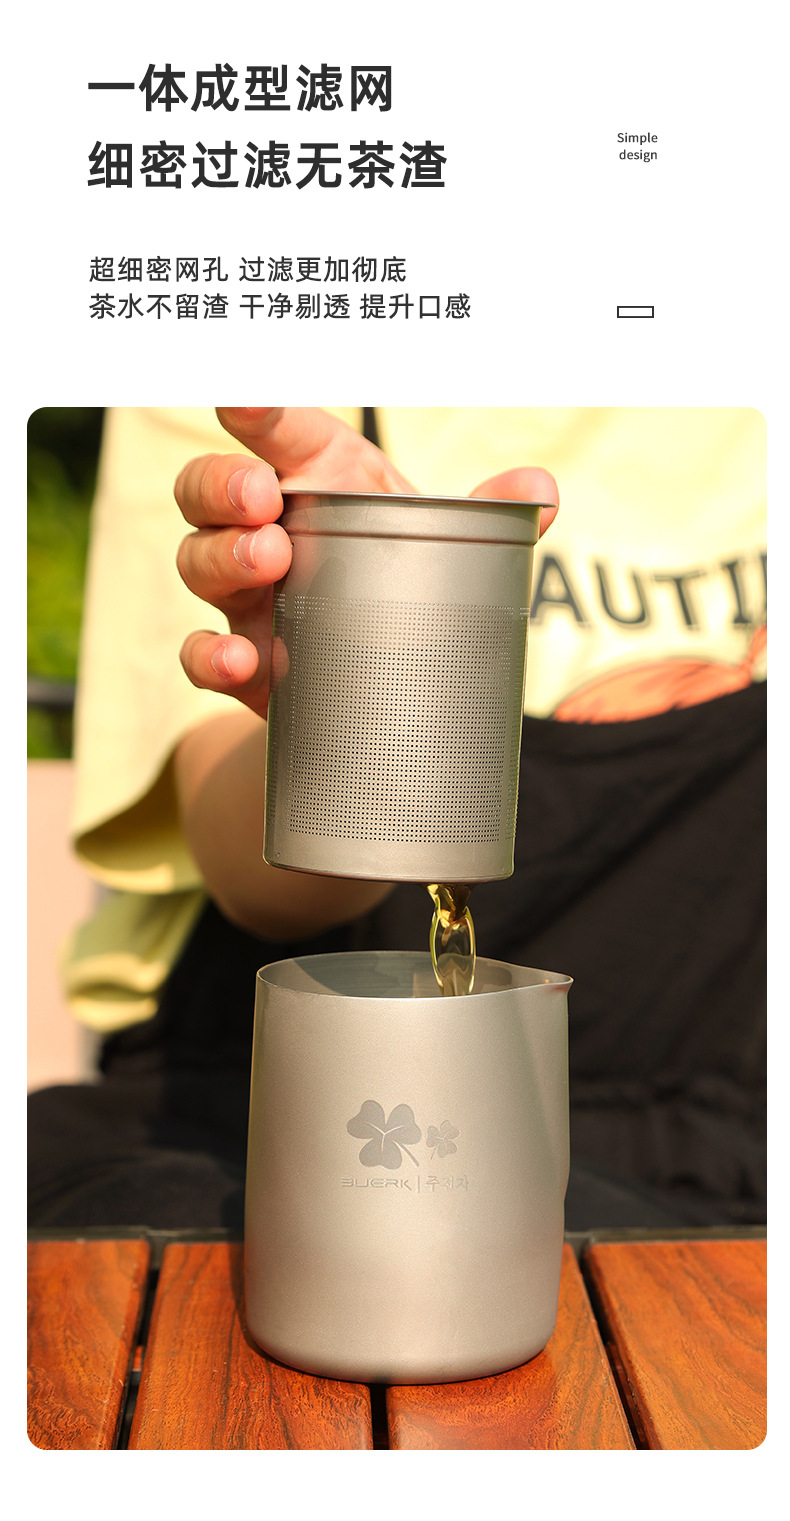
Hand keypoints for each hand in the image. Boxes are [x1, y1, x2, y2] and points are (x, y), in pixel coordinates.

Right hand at [175, 407, 558, 718]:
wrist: (389, 677)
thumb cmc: (407, 578)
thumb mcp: (451, 540)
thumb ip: (492, 513)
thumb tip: (539, 492)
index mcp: (317, 478)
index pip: (276, 432)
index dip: (257, 409)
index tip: (247, 395)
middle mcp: (267, 528)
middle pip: (208, 487)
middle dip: (223, 483)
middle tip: (262, 496)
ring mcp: (247, 594)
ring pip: (197, 560)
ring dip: (223, 556)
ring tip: (270, 560)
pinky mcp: (247, 660)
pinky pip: (202, 654)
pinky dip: (212, 656)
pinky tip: (240, 658)